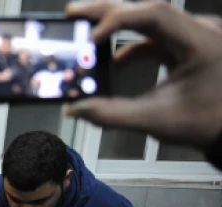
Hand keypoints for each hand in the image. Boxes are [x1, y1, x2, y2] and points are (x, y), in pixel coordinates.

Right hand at [66, 1, 221, 149]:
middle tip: (74, 14)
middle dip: (108, 11)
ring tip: (88, 33)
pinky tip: (115, 60)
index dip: (119, 21)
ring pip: (148, 19)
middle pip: (147, 9)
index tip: (92, 38)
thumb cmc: (207, 121)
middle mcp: (200, 30)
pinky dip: (131, 44)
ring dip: (116, 24)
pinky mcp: (186, 45)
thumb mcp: (156, 119)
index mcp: (200, 41)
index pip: (155, 15)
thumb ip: (111, 114)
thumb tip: (75, 109)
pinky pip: (154, 36)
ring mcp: (194, 35)